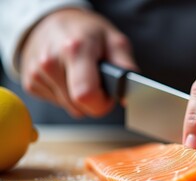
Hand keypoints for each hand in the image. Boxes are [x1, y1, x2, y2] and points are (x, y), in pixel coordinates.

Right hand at [20, 8, 136, 117]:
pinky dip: (67, 96)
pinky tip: (68, 77)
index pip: (86, 95)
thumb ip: (126, 67)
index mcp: (75, 50)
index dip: (103, 103)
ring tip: (82, 75)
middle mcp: (50, 62)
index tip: (109, 95)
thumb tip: (129, 95)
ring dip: (81, 99)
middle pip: (79, 107)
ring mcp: (36, 73)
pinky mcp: (29, 82)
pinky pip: (57, 104)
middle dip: (95, 101)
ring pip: (69, 108)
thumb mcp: (115, 40)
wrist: (55, 21)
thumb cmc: (88, 32)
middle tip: (99, 81)